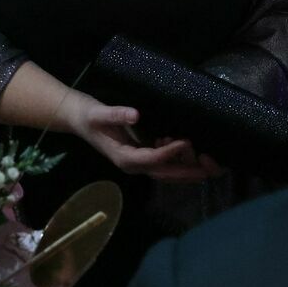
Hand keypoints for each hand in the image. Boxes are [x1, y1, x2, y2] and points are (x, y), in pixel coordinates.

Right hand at [63, 96, 218, 181]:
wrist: (77, 118)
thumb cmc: (88, 115)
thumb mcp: (99, 113)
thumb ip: (117, 114)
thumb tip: (135, 114)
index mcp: (124, 158)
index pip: (152, 159)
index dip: (170, 153)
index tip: (186, 142)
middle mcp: (132, 165)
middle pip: (164, 173)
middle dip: (187, 172)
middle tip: (210, 168)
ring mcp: (136, 162)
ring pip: (165, 171)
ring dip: (184, 168)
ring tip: (203, 158)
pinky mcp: (138, 156)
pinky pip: (161, 163)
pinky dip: (175, 159)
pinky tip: (180, 143)